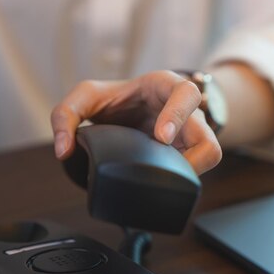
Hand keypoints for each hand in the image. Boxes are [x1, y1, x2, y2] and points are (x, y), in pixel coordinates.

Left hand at [50, 70, 221, 174]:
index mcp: (165, 87)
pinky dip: (182, 181)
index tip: (162, 136)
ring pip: (210, 155)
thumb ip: (66, 115)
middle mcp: (184, 112)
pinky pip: (195, 172)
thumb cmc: (114, 100)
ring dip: (192, 171)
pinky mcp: (185, 157)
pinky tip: (162, 186)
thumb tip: (63, 149)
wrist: (130, 111)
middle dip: (194, 152)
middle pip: (209, 132)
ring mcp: (188, 136)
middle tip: (170, 167)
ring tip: (166, 182)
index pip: (185, 93)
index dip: (177, 114)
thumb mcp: (87, 96)